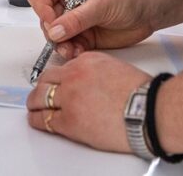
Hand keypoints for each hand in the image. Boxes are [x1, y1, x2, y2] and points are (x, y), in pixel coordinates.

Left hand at [27, 52, 149, 151]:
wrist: (149, 111)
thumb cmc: (142, 94)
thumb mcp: (115, 69)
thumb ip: (97, 72)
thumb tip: (90, 82)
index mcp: (86, 61)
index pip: (62, 67)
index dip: (57, 78)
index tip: (55, 83)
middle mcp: (74, 76)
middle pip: (46, 80)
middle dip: (40, 88)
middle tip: (38, 95)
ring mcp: (69, 98)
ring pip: (40, 97)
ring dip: (34, 103)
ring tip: (33, 107)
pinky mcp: (69, 120)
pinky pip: (44, 119)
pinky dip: (37, 120)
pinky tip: (36, 120)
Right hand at [28, 0, 153, 59]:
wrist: (152, 10)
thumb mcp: (101, 4)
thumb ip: (76, 19)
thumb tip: (54, 30)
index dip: (42, 9)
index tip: (52, 21)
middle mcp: (69, 5)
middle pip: (46, 20)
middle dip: (52, 32)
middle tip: (63, 40)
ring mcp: (77, 23)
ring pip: (57, 37)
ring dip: (61, 45)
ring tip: (71, 50)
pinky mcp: (86, 38)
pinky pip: (70, 47)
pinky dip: (72, 52)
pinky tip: (80, 53)